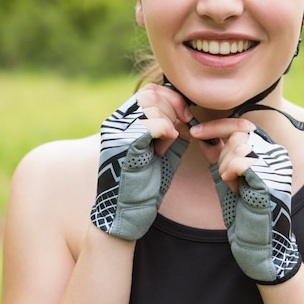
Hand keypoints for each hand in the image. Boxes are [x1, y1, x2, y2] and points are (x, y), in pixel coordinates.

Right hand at [90, 93, 187, 239]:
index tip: (187, 116)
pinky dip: (165, 130)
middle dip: (173, 108)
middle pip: (151, 94)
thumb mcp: (160, 150)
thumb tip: (185, 112)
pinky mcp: (123, 145)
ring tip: (165, 144)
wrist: (127, 212)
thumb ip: (169, 129)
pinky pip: (151, 124)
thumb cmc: (145, 184)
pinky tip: (167, 144)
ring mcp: (118, 132)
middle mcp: (116, 123)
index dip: (172, 98)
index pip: (150, 92)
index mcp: (123, 121)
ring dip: (168, 122)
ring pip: (151, 106)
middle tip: (181, 128)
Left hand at [210, 126, 300, 283]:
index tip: (195, 131)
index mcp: (269, 150)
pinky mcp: (272, 176)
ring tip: (233, 184)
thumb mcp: (227, 176)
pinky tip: (237, 188)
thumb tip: (202, 134)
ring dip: (226, 166)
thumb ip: (219, 154)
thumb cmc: (244, 210)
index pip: (242, 123)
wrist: (257, 239)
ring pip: (238, 145)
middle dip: (222, 153)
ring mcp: (276, 164)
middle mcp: (277, 153)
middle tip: (225, 175)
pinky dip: (231, 174)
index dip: (216, 126)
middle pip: (239, 132)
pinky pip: (241, 161)